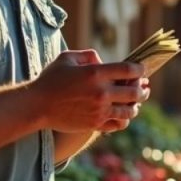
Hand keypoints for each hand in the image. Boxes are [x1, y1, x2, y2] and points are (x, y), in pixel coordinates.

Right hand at [31, 50, 148, 132]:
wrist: (37, 105)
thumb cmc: (51, 79)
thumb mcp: (67, 58)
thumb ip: (89, 55)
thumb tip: (103, 61)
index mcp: (96, 73)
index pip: (129, 70)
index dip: (139, 69)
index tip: (141, 70)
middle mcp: (101, 92)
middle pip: (134, 92)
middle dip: (142, 89)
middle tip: (144, 87)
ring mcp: (99, 110)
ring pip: (129, 111)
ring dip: (135, 106)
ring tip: (135, 103)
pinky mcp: (95, 124)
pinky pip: (118, 124)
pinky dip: (124, 120)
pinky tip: (122, 115)